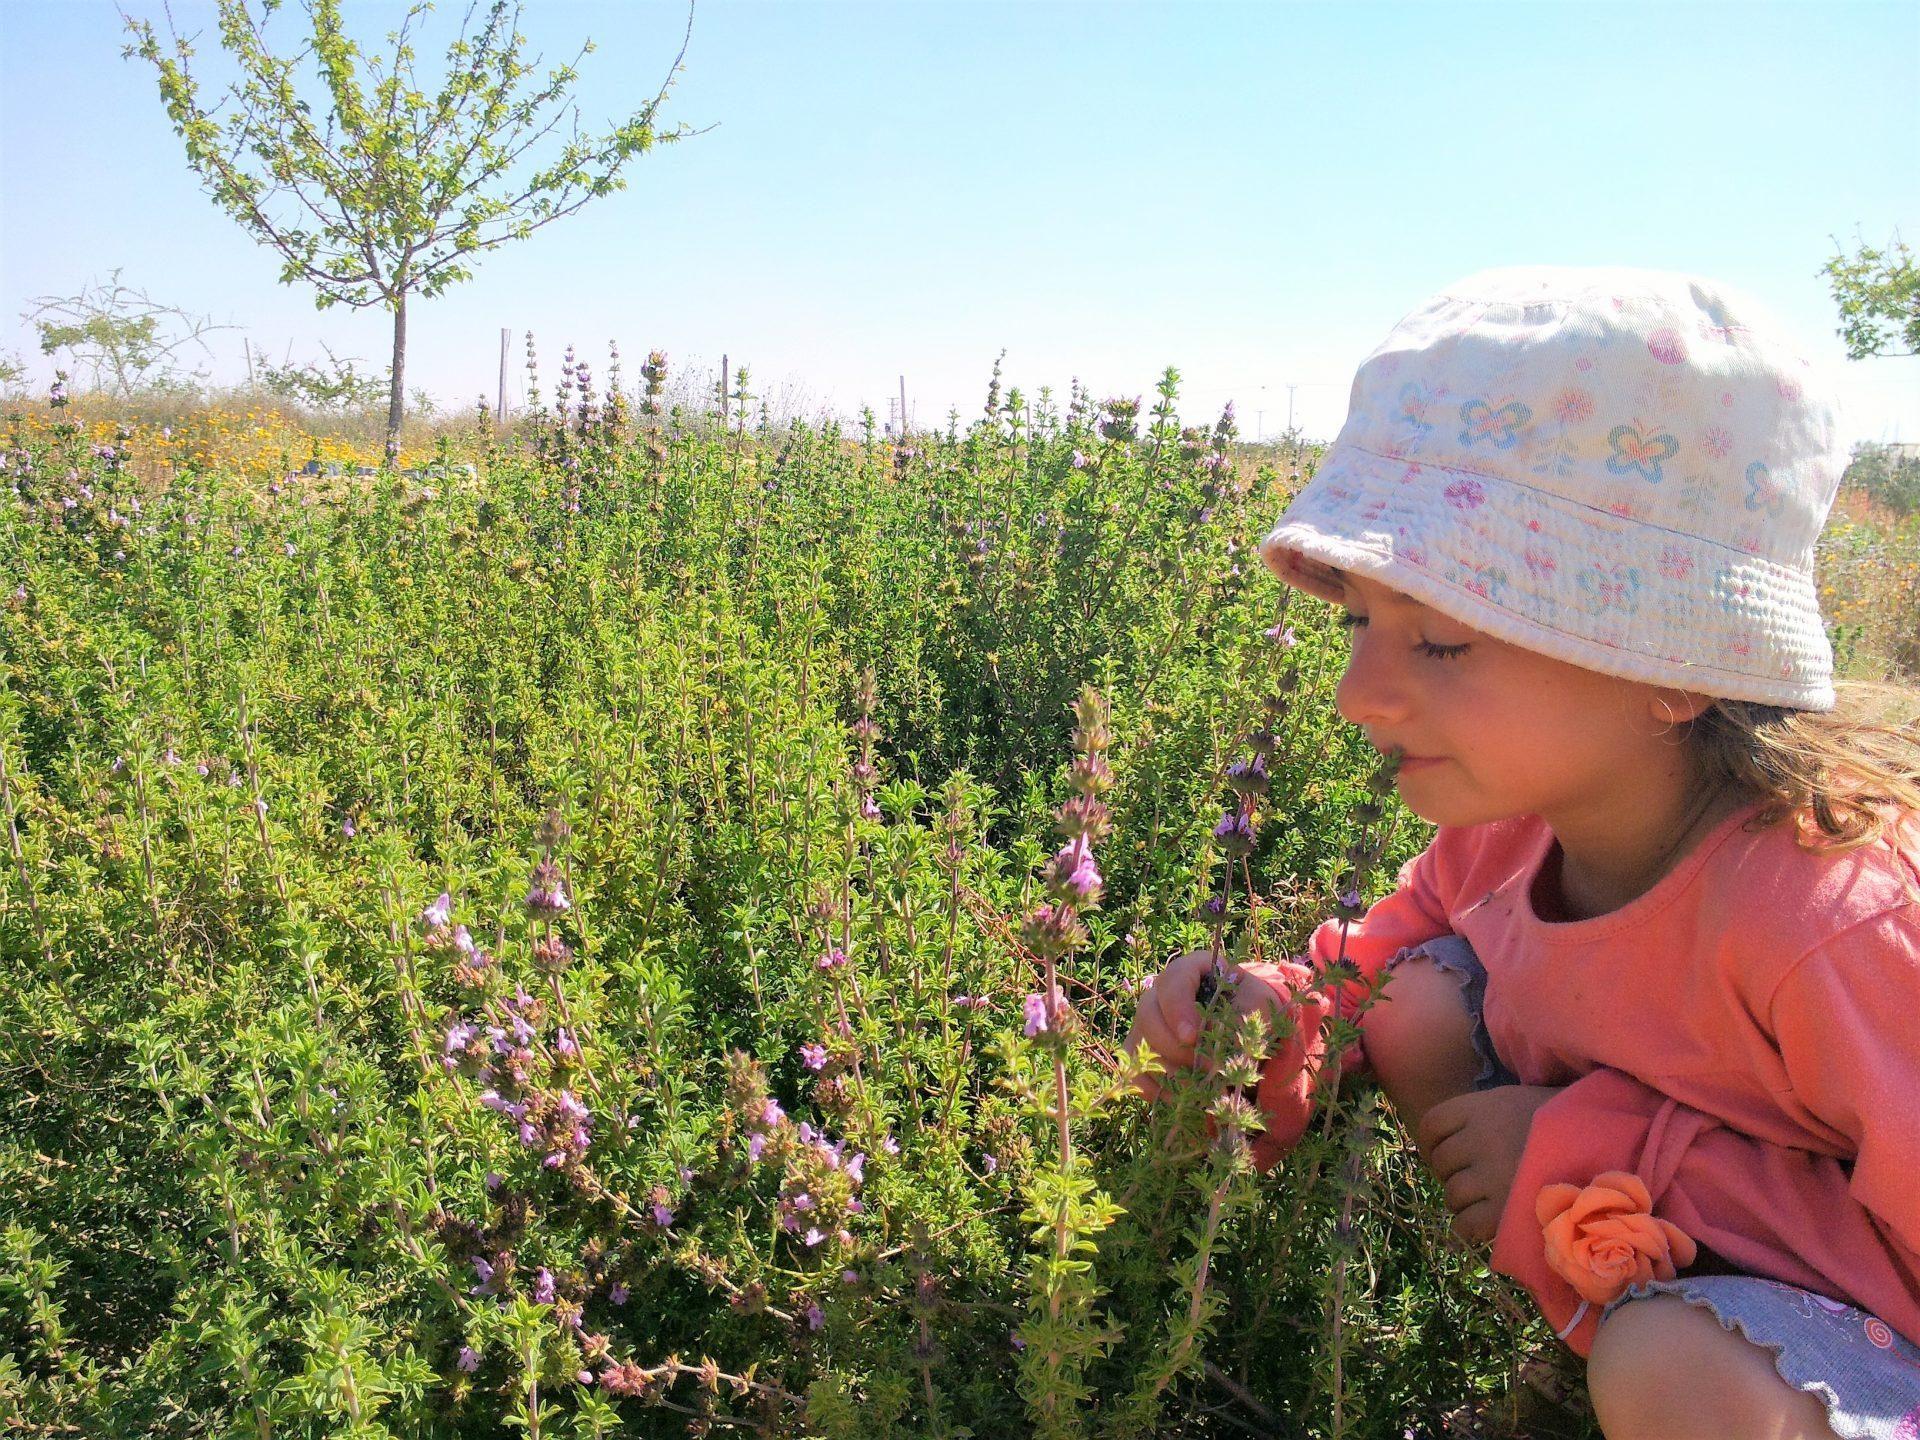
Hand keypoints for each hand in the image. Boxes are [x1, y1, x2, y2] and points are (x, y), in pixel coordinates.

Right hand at [1121, 950, 1294, 1102]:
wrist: (1243, 1029)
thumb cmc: (1250, 1008)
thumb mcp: (1257, 1004)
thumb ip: (1244, 1015)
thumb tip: (1221, 1041)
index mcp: (1189, 970)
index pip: (1173, 980)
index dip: (1178, 1009)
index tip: (1192, 1037)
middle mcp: (1159, 992)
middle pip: (1147, 1015)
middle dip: (1175, 1047)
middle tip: (1208, 1069)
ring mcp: (1146, 1023)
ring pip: (1139, 1045)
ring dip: (1169, 1071)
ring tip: (1202, 1088)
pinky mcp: (1141, 1053)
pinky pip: (1134, 1071)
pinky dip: (1156, 1089)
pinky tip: (1184, 1099)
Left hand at [1416, 1084, 1563, 1245]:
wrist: (1604, 1145)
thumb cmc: (1560, 1123)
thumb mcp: (1514, 1102)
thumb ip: (1481, 1117)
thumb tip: (1452, 1140)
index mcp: (1480, 1108)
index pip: (1432, 1125)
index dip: (1431, 1142)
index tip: (1443, 1153)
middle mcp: (1479, 1139)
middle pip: (1441, 1162)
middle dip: (1452, 1173)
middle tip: (1473, 1179)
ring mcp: (1491, 1175)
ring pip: (1452, 1194)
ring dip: (1461, 1201)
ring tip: (1483, 1200)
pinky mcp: (1504, 1210)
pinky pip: (1465, 1223)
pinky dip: (1469, 1225)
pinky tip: (1485, 1221)